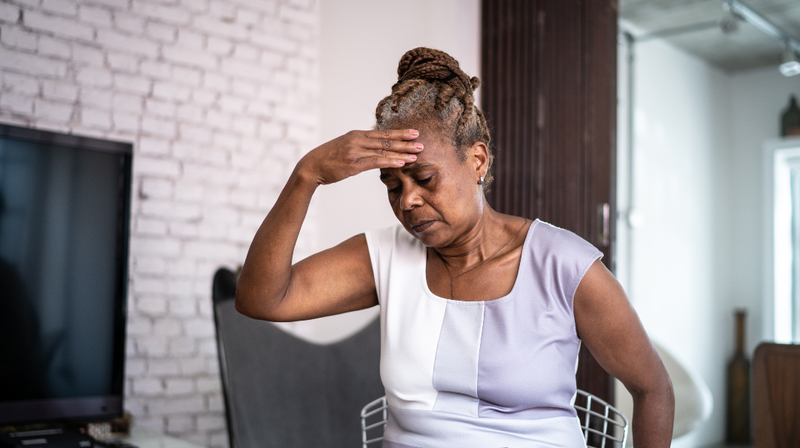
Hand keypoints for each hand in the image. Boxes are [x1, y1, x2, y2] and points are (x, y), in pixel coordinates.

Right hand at [297, 129, 421, 184]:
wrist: (311, 166)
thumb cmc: (327, 159)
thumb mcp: (343, 147)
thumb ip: (359, 146)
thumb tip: (372, 149)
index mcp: (356, 135)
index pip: (382, 134)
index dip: (399, 133)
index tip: (413, 133)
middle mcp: (358, 140)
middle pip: (386, 140)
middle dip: (405, 141)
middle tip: (421, 142)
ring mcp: (356, 151)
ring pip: (384, 150)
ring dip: (402, 152)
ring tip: (417, 154)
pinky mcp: (354, 164)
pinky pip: (376, 162)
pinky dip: (391, 161)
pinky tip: (402, 162)